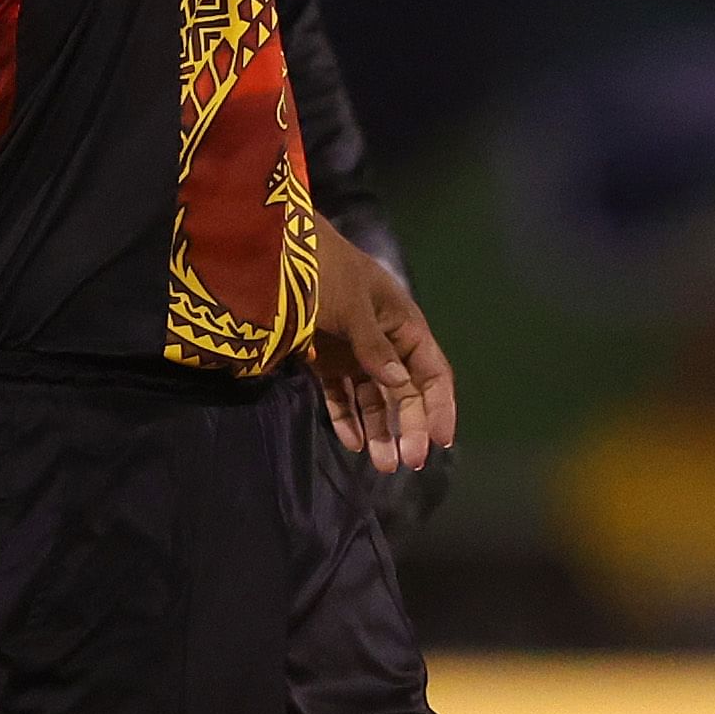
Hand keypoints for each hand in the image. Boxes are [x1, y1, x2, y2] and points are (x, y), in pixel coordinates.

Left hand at [310, 229, 456, 474]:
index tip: (439, 439)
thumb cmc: (325, 269)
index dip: (439, 406)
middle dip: (409, 426)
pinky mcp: (324, 360)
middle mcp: (385, 342)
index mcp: (403, 323)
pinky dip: (346, 417)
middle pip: (405, 392)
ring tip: (382, 463)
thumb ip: (373, 345)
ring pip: (374, 399)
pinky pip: (340, 395)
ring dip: (380, 430)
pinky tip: (351, 442)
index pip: (431, 373)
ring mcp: (354, 353)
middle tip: (408, 461)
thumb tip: (397, 383)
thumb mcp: (353, 303)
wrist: (275, 250)